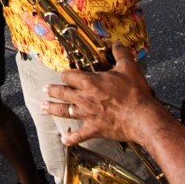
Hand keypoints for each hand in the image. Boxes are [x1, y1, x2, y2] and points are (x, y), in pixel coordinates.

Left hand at [45, 57, 163, 147]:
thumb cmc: (134, 92)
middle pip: (62, 93)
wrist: (141, 117)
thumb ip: (121, 53)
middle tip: (44, 89)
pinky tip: (64, 140)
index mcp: (90, 82)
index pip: (70, 76)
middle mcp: (84, 98)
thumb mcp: (129, 67)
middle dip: (52, 90)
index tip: (65, 74)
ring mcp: (87, 115)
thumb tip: (116, 43)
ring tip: (43, 107)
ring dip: (52, 109)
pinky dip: (70, 139)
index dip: (66, 74)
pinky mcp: (94, 129)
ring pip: (64, 111)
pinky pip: (78, 136)